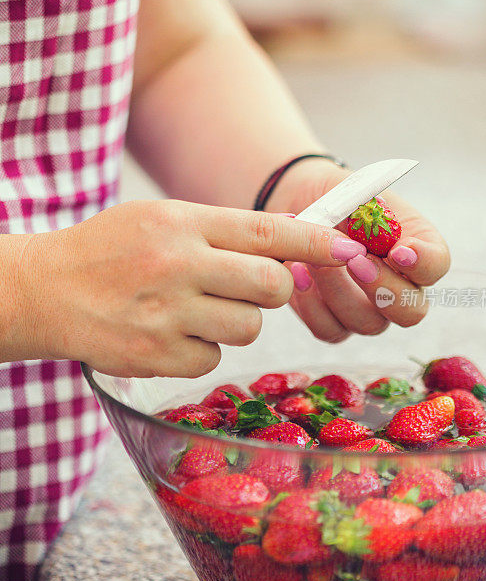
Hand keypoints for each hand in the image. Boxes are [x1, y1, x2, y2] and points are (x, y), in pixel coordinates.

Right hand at [16, 200, 362, 376]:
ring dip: (233, 323)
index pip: (268, 231)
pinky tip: (169, 334)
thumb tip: (290, 253)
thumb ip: (222, 233)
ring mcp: (166, 314)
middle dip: (272, 291)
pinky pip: (212, 360)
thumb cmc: (108, 250)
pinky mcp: (155, 356)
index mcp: (182, 222)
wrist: (42, 290)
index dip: (317, 243)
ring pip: (248, 329)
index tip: (349, 249)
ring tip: (193, 310)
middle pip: (271, 287)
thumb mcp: (160, 220)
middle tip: (247, 288)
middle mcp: (178, 264)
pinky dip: (201, 351)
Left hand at [266, 158, 450, 341]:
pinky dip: (310, 304)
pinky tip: (298, 272)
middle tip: (355, 260)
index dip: (422, 263)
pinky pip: (330, 329)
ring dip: (338, 290)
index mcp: (416, 251)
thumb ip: (377, 214)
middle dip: (384, 289)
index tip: (399, 251)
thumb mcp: (358, 194)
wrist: (301, 206)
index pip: (437, 266)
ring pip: (368, 324)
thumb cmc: (338, 198)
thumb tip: (392, 244)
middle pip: (412, 312)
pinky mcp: (333, 321)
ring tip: (313, 259)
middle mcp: (400, 288)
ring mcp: (369, 310)